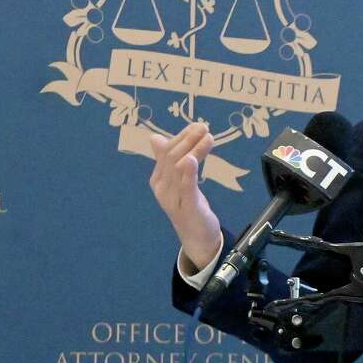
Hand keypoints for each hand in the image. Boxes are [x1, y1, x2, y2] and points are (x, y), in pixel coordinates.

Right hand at [148, 123, 222, 271]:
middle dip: (188, 140)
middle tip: (203, 127)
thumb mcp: (178, 181)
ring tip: (207, 136)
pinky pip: (186, 188)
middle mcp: (162, 188)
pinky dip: (188, 173)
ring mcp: (173, 199)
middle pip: (172, 158)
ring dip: (194, 150)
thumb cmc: (187, 205)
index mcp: (158, 179)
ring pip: (179, 169)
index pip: (167, 152)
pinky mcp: (187, 208)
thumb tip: (155, 137)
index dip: (181, 137)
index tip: (196, 126)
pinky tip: (192, 159)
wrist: (196, 236)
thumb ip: (168, 160)